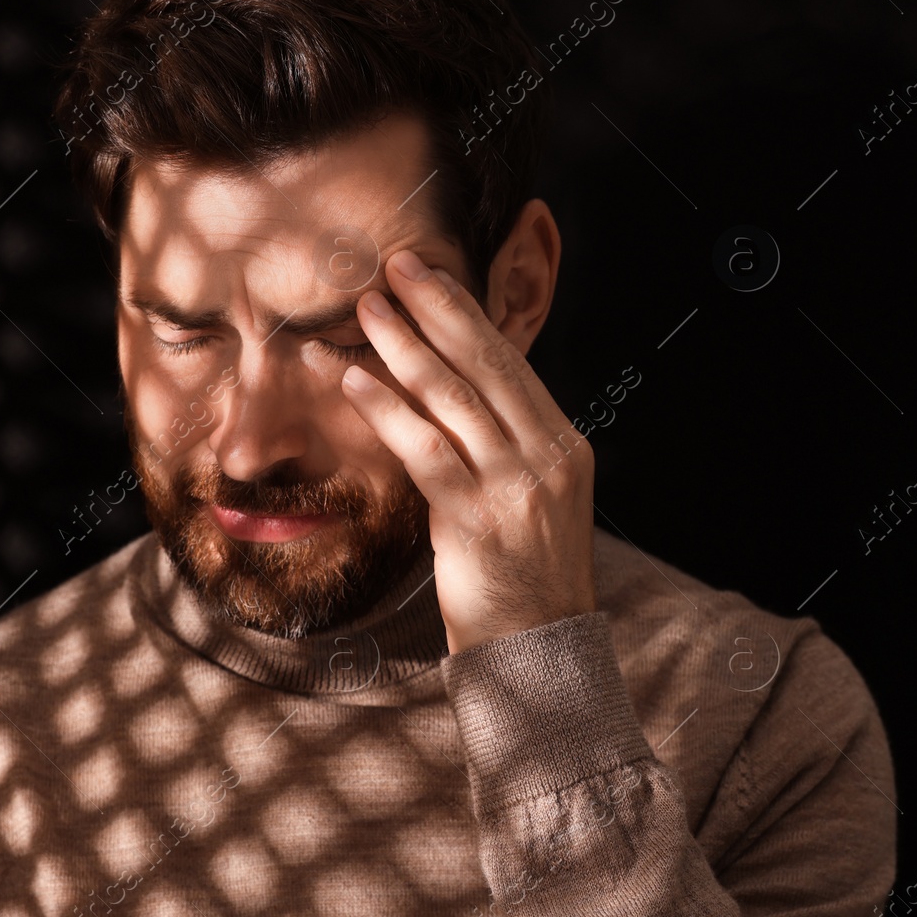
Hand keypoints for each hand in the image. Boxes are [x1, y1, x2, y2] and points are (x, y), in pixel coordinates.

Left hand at [340, 249, 595, 652]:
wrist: (538, 651)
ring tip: (364, 309)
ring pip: (453, 398)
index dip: (467, 315)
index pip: (512, 365)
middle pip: (486, 365)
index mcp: (565, 447)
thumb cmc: (525, 578)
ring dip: (402, 347)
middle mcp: (547, 458)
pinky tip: (351, 380)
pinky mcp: (475, 520)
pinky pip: (423, 450)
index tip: (430, 278)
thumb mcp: (534, 501)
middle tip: (395, 265)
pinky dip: (384, 409)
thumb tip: (459, 396)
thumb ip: (508, 448)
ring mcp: (515, 488)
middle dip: (436, 309)